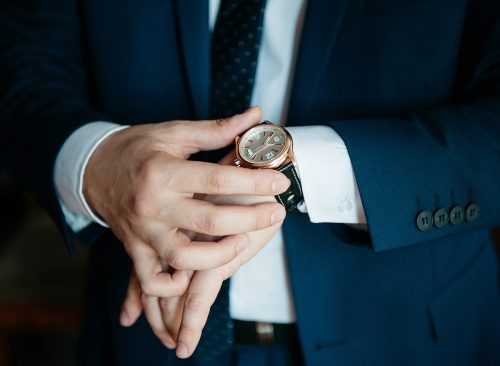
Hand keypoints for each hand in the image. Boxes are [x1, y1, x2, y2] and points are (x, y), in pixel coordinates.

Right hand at [84, 107, 289, 345]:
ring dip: (220, 255)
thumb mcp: (174, 133)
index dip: (254, 182)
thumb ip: (216, 129)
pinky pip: (153, 281)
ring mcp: (142, 232)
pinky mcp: (134, 249)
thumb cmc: (137, 148)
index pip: (217, 180)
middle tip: (276, 212)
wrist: (92, 168)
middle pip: (210, 223)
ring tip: (242, 240)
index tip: (279, 183)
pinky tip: (199, 270)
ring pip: (184, 259)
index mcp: (162, 171)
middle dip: (252, 219)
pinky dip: (176, 285)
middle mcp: (151, 205)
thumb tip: (255, 115)